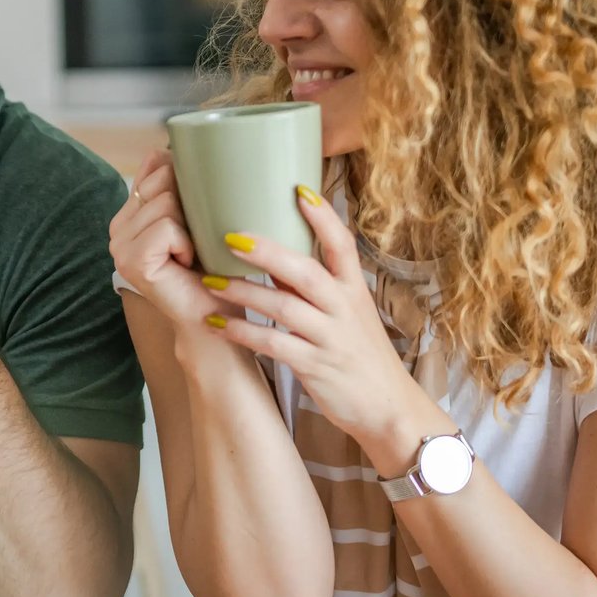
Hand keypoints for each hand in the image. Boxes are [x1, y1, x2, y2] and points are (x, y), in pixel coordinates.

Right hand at [108, 149, 220, 326]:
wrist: (212, 315)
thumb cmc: (210, 268)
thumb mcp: (195, 217)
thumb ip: (175, 185)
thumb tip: (163, 149)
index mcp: (129, 214)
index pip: (154, 167)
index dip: (183, 181)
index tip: (196, 212)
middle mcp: (117, 228)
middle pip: (163, 181)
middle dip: (190, 206)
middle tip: (195, 239)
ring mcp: (119, 246)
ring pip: (166, 204)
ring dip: (192, 228)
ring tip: (191, 253)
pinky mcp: (131, 261)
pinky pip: (167, 227)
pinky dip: (187, 244)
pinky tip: (186, 263)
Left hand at [202, 190, 431, 452]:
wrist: (388, 408)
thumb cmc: (360, 355)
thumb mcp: (348, 313)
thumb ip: (315, 285)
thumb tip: (276, 251)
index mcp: (354, 289)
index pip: (342, 244)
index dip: (322, 217)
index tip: (299, 188)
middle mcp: (344, 308)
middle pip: (305, 270)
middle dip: (267, 251)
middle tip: (229, 236)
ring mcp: (330, 337)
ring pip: (284, 307)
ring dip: (243, 292)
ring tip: (208, 281)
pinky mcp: (315, 366)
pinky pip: (273, 345)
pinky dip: (242, 332)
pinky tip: (216, 324)